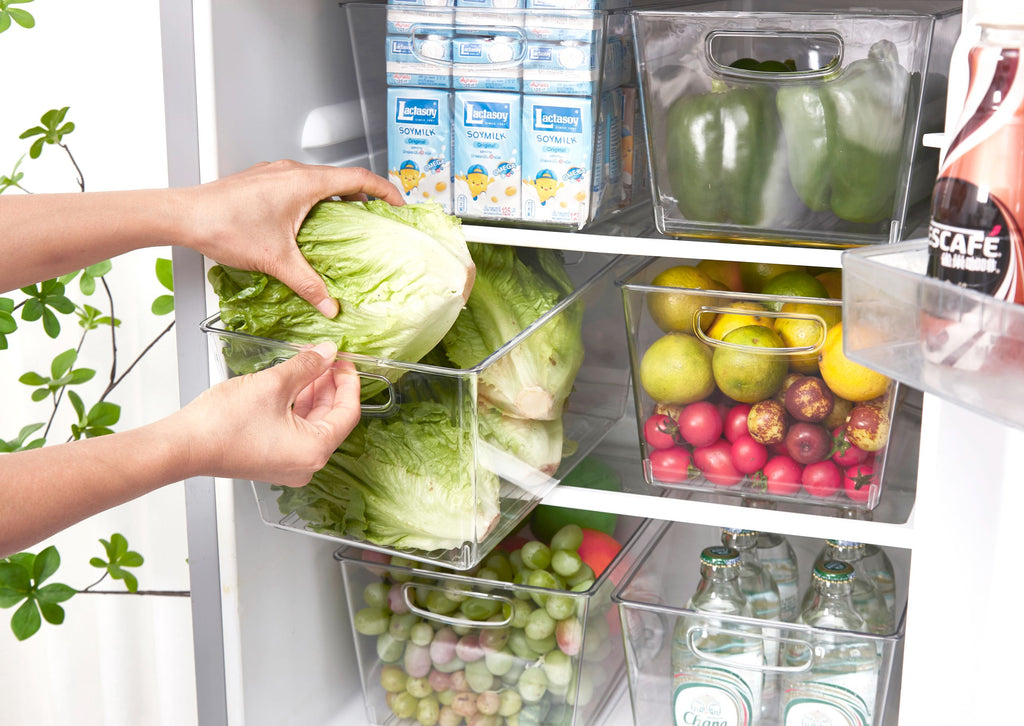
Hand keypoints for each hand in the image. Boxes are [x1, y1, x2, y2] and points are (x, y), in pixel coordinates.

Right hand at [176, 341, 360, 485]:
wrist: (184, 445)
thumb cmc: (222, 425)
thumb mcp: (274, 384)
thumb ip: (307, 366)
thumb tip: (327, 353)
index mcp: (315, 450)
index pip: (348, 413)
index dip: (349, 382)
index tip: (345, 362)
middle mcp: (307, 464)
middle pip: (331, 418)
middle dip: (329, 385)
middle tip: (326, 358)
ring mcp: (289, 465)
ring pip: (313, 423)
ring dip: (312, 393)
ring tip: (308, 365)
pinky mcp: (273, 459)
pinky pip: (296, 431)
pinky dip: (297, 407)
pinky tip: (292, 384)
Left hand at [183, 160, 403, 317]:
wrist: (184, 215)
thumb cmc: (224, 225)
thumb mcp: (276, 260)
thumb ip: (308, 284)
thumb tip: (329, 305)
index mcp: (304, 183)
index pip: (358, 177)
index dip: (384, 189)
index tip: (398, 203)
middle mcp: (292, 173)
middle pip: (341, 177)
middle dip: (364, 196)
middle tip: (377, 215)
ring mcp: (275, 175)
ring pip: (318, 181)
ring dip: (337, 198)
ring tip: (347, 221)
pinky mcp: (262, 182)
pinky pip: (299, 186)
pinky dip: (315, 200)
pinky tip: (309, 224)